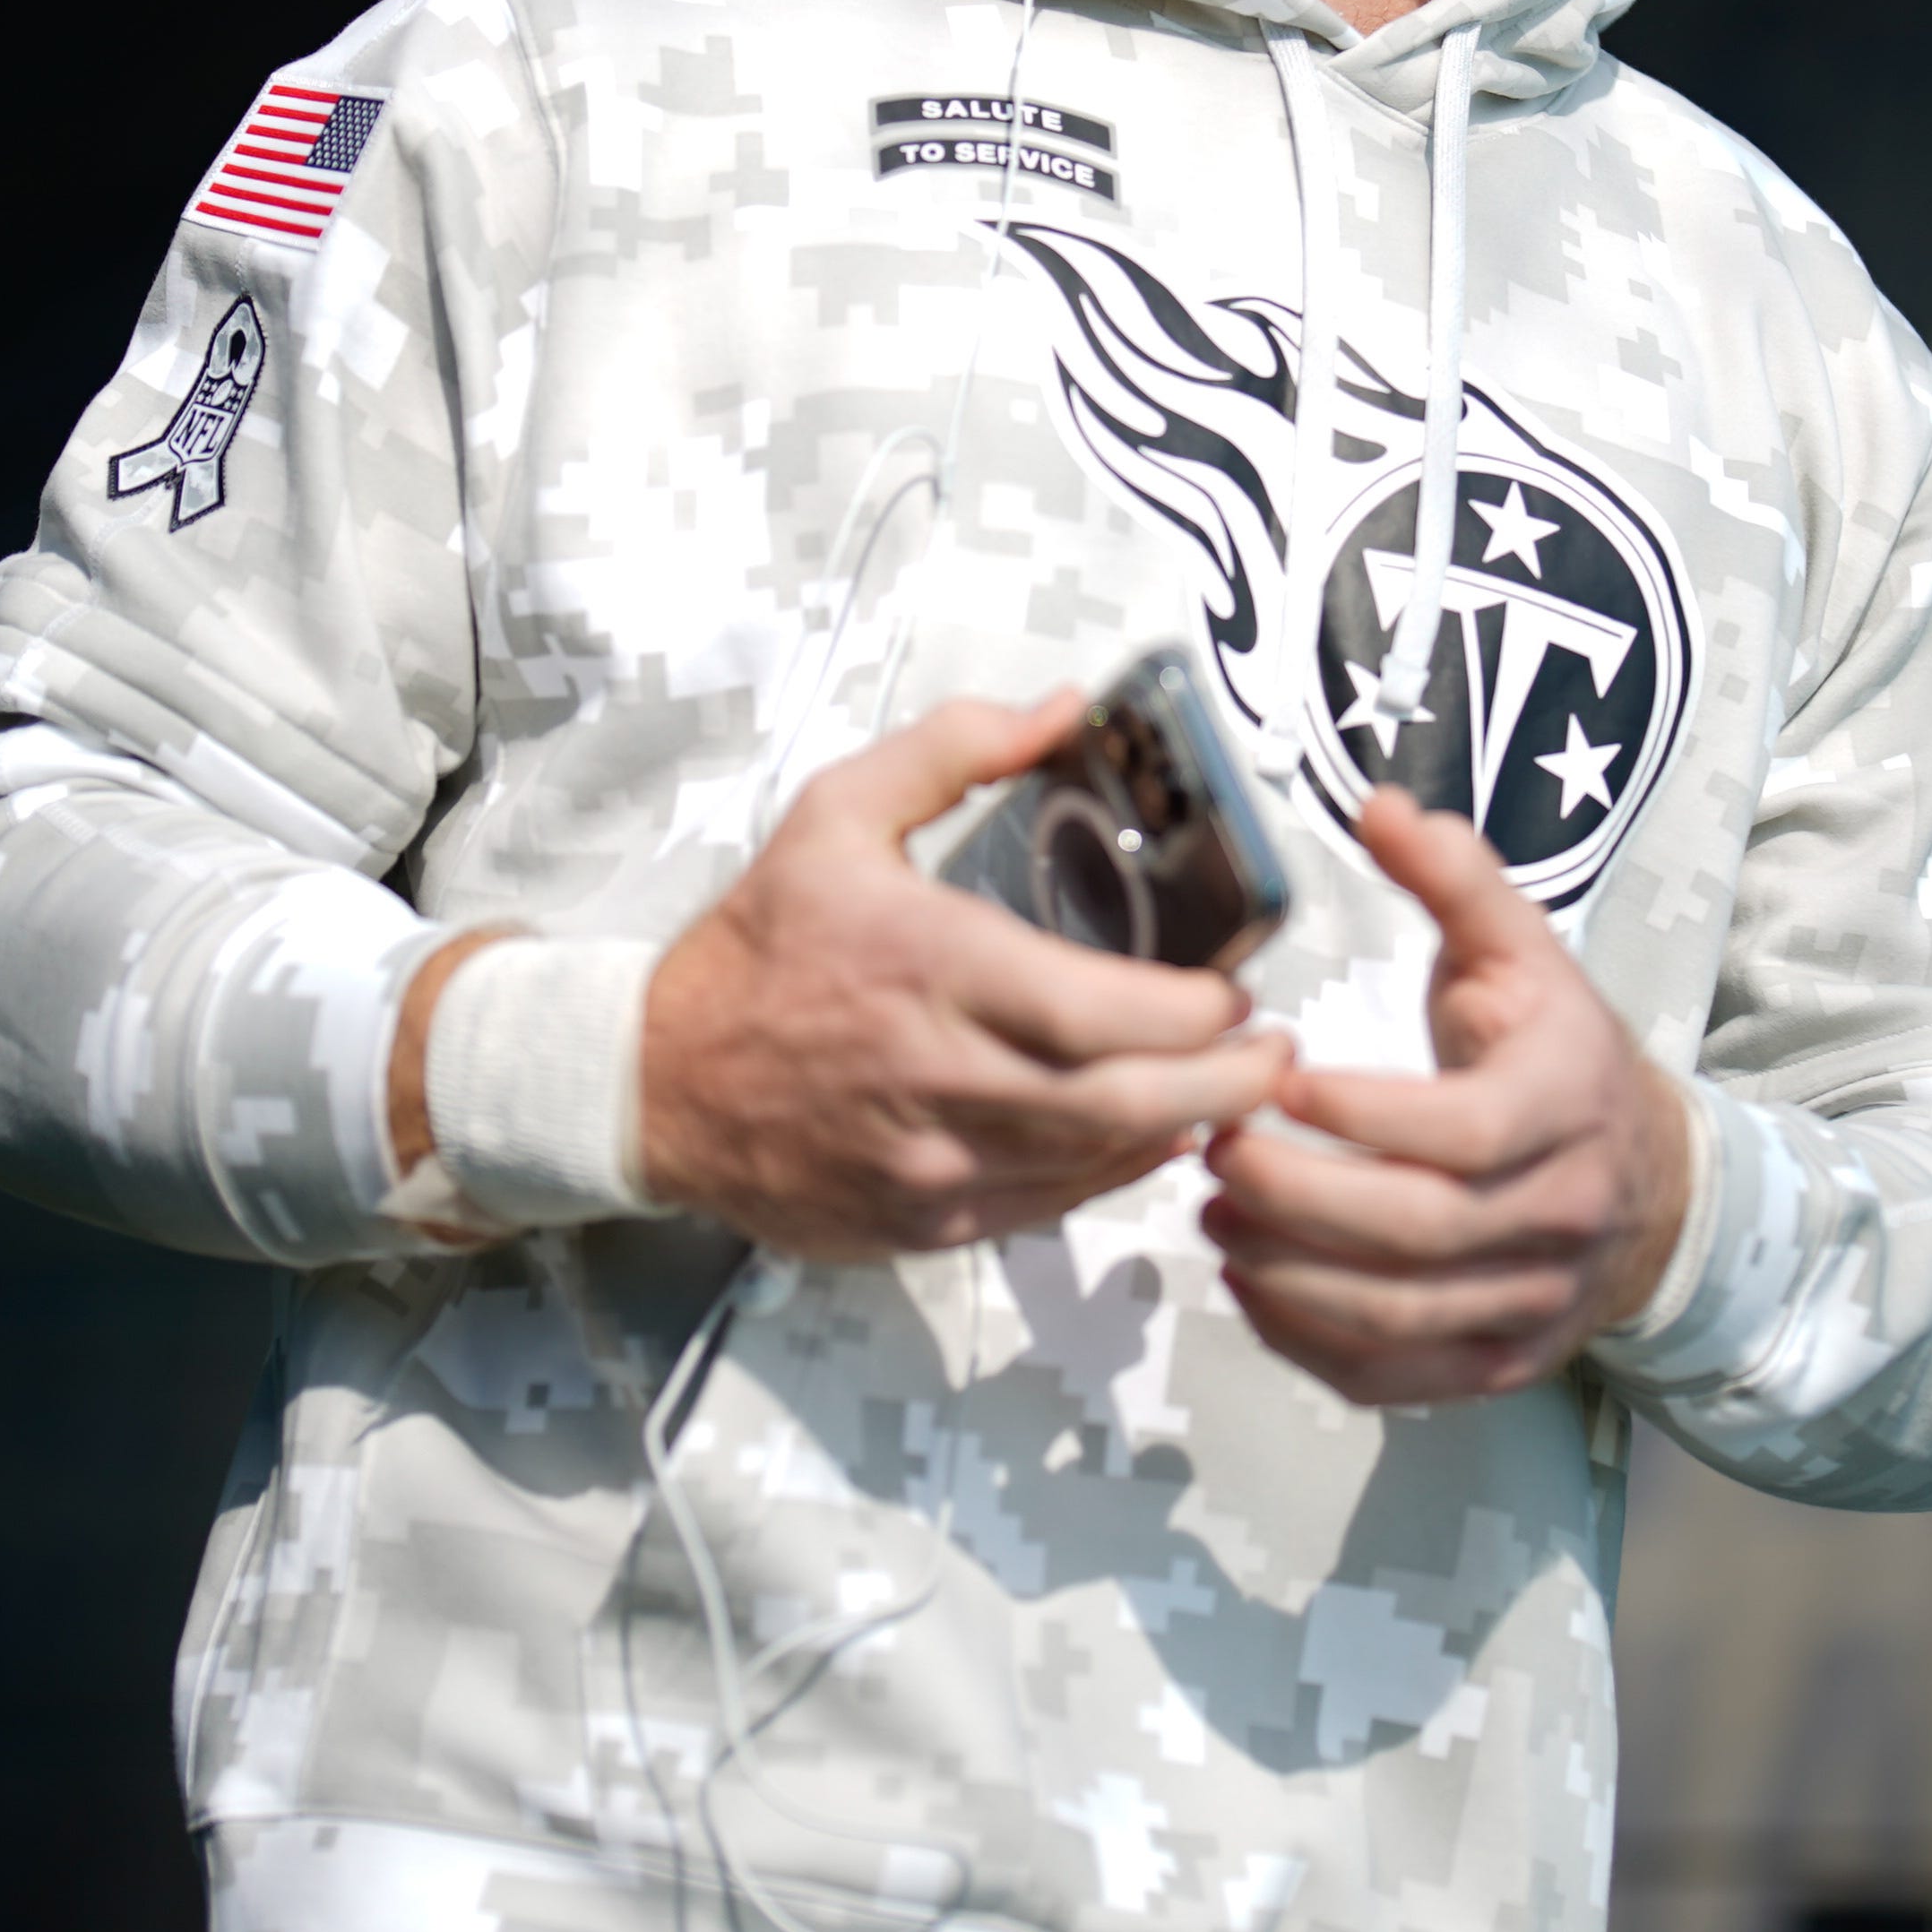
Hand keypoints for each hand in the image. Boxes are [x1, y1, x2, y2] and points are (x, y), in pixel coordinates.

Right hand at [620, 693, 1290, 1259]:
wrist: (656, 1084)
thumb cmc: (761, 947)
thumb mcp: (838, 813)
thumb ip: (956, 750)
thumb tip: (1063, 706)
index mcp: (932, 967)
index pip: (1107, 1011)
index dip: (1200, 1013)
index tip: (1236, 990)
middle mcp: (943, 1076)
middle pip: (1129, 1101)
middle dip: (1229, 1083)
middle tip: (1275, 1054)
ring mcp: (935, 1164)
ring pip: (1100, 1165)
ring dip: (1182, 1128)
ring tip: (1230, 1090)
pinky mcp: (925, 1225)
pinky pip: (1051, 1210)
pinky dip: (1113, 1174)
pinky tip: (1148, 1135)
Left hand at [1199, 787, 1692, 1404]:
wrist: (1650, 1184)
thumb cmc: (1555, 1053)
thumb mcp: (1523, 952)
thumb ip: (1453, 876)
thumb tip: (1377, 803)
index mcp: (1568, 1102)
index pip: (1465, 1129)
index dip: (1364, 1115)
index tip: (1278, 1078)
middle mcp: (1563, 1212)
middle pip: (1420, 1230)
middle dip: (1299, 1196)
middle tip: (1216, 1152)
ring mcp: (1534, 1300)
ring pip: (1399, 1314)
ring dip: (1287, 1273)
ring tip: (1213, 1215)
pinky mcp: (1498, 1362)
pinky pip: (1396, 1377)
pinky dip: (1309, 1343)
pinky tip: (1250, 1282)